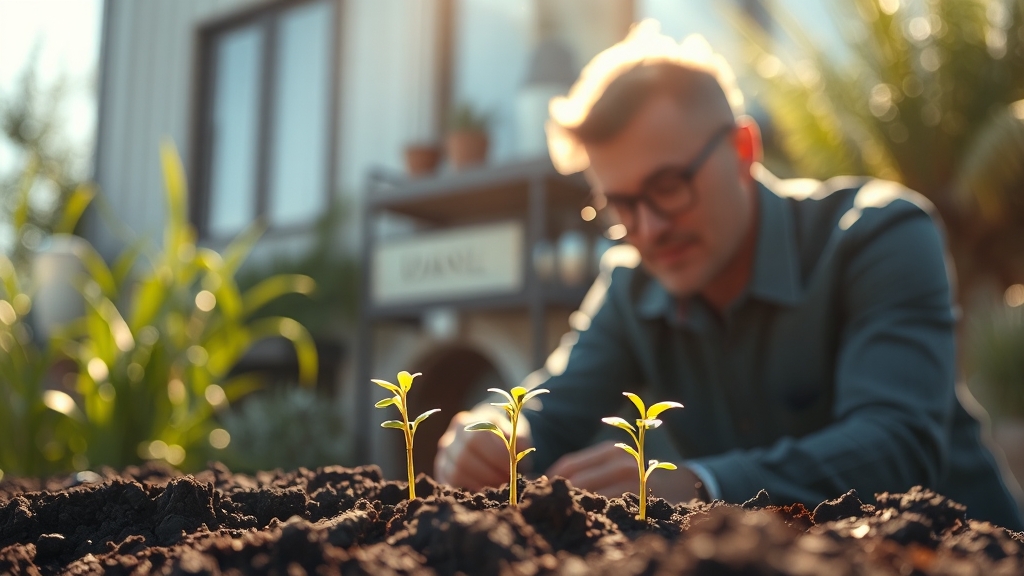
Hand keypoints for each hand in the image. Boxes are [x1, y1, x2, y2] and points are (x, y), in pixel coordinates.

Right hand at [434, 408, 532, 490]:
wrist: (486, 436)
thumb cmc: (501, 434)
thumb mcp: (512, 430)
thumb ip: (517, 439)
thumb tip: (514, 455)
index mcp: (465, 422)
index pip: (476, 439)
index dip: (495, 456)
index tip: (513, 467)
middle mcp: (449, 439)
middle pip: (463, 459)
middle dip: (489, 474)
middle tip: (507, 482)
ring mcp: (443, 458)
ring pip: (455, 474)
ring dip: (480, 485)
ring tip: (499, 488)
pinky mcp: (442, 475)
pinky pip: (450, 487)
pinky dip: (469, 493)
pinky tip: (486, 493)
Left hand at [546, 440, 700, 502]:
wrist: (680, 484)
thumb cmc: (636, 475)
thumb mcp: (614, 463)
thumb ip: (588, 470)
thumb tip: (547, 482)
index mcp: (609, 449)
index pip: (568, 465)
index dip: (551, 480)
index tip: (540, 493)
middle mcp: (620, 459)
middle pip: (576, 480)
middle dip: (560, 495)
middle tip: (549, 508)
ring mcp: (632, 478)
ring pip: (590, 494)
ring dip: (575, 505)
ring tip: (567, 514)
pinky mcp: (641, 496)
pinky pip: (608, 507)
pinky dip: (595, 513)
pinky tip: (590, 519)